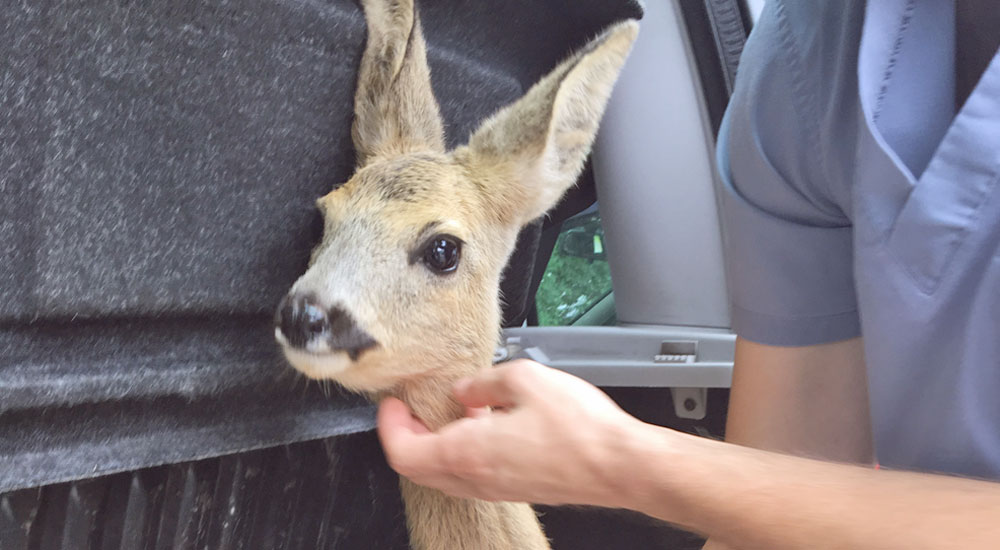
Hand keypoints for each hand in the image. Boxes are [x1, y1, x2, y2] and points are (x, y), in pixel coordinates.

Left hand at [377, 359, 639, 505]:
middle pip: (419, 467)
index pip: (403, 452)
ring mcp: (496, 488)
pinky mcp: (516, 489)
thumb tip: (464, 388)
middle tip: (411, 407)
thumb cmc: (579, 428)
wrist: (619, 465)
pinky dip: (463, 452)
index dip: (388, 426)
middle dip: (407, 435)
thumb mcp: (524, 378)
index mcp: (467, 451)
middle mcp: (476, 478)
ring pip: (444, 474)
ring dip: (436, 444)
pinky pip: (472, 475)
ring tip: (449, 411)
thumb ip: (484, 381)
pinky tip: (485, 425)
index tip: (391, 403)